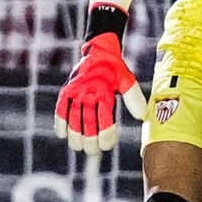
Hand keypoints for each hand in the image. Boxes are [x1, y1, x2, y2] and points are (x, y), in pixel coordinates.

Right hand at [54, 33, 147, 153]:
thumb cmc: (115, 70)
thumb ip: (133, 97)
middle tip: (93, 152)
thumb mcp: (127, 80)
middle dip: (90, 140)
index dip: (105, 135)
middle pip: (88, 122)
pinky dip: (60, 122)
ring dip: (75, 135)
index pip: (105, 118)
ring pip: (73, 118)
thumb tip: (141, 116)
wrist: (100, 50)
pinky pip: (61, 108)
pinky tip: (63, 135)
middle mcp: (89, 92)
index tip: (107, 146)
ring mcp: (77, 91)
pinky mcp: (67, 90)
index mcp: (105, 91)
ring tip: (79, 147)